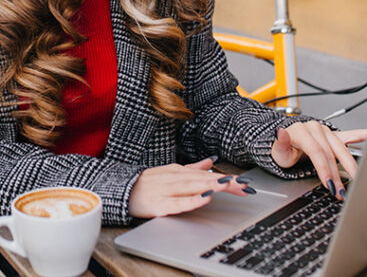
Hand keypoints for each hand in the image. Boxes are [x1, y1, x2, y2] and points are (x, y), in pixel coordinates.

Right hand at [128, 158, 252, 217]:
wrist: (120, 191)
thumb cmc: (146, 184)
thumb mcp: (169, 172)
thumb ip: (191, 168)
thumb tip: (210, 162)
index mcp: (177, 171)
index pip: (207, 174)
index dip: (227, 179)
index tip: (246, 183)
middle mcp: (173, 178)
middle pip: (203, 180)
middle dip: (226, 182)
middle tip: (245, 185)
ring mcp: (166, 191)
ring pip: (193, 187)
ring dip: (212, 185)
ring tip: (230, 186)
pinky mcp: (159, 205)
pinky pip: (178, 203)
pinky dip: (192, 200)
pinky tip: (205, 197)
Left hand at [271, 122, 366, 199]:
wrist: (285, 143)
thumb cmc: (282, 150)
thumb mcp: (278, 151)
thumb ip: (280, 143)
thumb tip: (280, 133)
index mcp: (302, 131)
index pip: (317, 152)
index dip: (324, 169)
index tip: (329, 184)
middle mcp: (315, 129)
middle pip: (331, 153)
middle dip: (337, 174)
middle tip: (341, 191)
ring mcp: (326, 132)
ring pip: (342, 149)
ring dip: (350, 166)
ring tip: (355, 181)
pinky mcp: (333, 135)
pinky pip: (348, 135)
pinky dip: (361, 136)